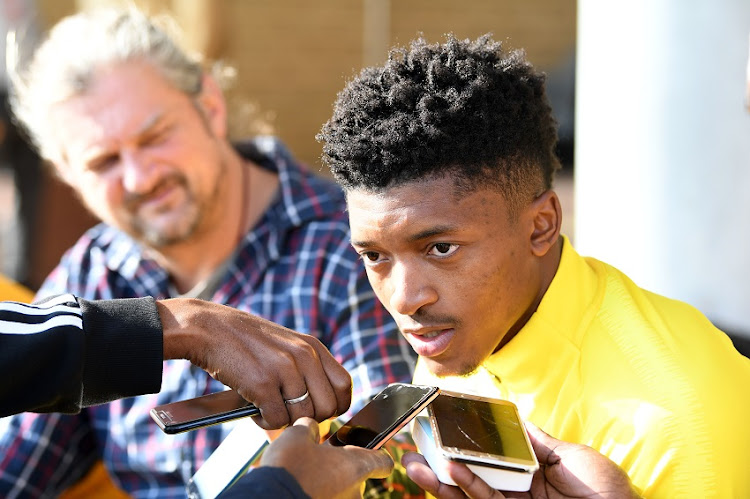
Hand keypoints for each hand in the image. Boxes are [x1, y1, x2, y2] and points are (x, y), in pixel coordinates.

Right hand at [157, 298, 351, 428]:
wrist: (209, 328)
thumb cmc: (247, 342)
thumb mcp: (288, 345)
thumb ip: (309, 367)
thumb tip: (327, 404)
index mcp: (313, 347)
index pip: (344, 386)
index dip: (334, 406)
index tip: (317, 411)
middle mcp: (304, 356)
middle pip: (328, 408)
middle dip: (308, 418)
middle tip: (287, 412)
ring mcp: (284, 370)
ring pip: (303, 417)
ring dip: (285, 421)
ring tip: (267, 408)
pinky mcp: (262, 384)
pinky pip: (277, 421)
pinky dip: (266, 422)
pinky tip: (255, 410)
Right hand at [260, 417, 393, 498]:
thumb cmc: (288, 466)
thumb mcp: (297, 435)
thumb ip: (310, 427)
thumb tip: (311, 428)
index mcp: (355, 466)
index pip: (383, 462)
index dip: (379, 454)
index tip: (374, 450)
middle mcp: (355, 492)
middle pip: (356, 475)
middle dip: (340, 467)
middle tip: (318, 460)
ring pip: (341, 490)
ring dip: (329, 482)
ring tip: (305, 474)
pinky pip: (328, 498)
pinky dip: (319, 493)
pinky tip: (301, 487)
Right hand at [403, 423, 638, 498]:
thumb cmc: (606, 490)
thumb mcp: (570, 457)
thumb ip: (536, 441)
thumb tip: (514, 417)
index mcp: (529, 473)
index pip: (489, 456)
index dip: (463, 444)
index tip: (442, 426)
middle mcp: (516, 492)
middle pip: (470, 476)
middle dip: (439, 462)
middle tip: (413, 446)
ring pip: (468, 493)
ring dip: (440, 478)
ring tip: (414, 463)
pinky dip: (463, 489)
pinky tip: (446, 473)